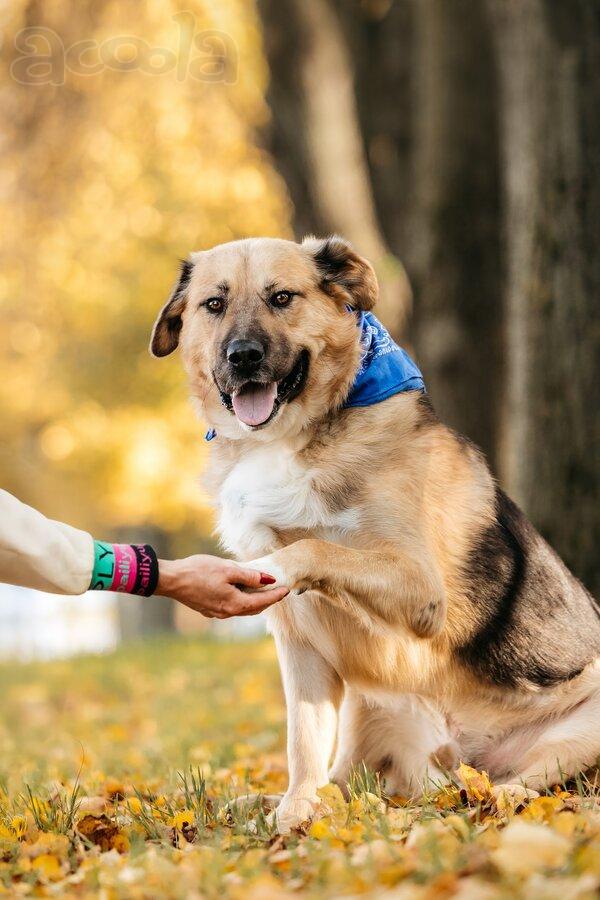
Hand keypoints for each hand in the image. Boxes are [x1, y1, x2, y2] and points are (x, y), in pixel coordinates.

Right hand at [156, 555, 288, 618]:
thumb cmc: (199, 571)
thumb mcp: (228, 569)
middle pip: (254, 608)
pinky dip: (241, 600)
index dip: (276, 595)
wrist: (172, 580)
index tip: (286, 589)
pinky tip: (241, 591)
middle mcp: (227, 612)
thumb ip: (250, 576)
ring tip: (263, 591)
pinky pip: (231, 606)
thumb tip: (268, 580)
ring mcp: (217, 612)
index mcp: (235, 603)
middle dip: (268, 600)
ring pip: (242, 609)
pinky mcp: (208, 609)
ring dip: (254, 601)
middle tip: (278, 591)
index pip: (262, 601)